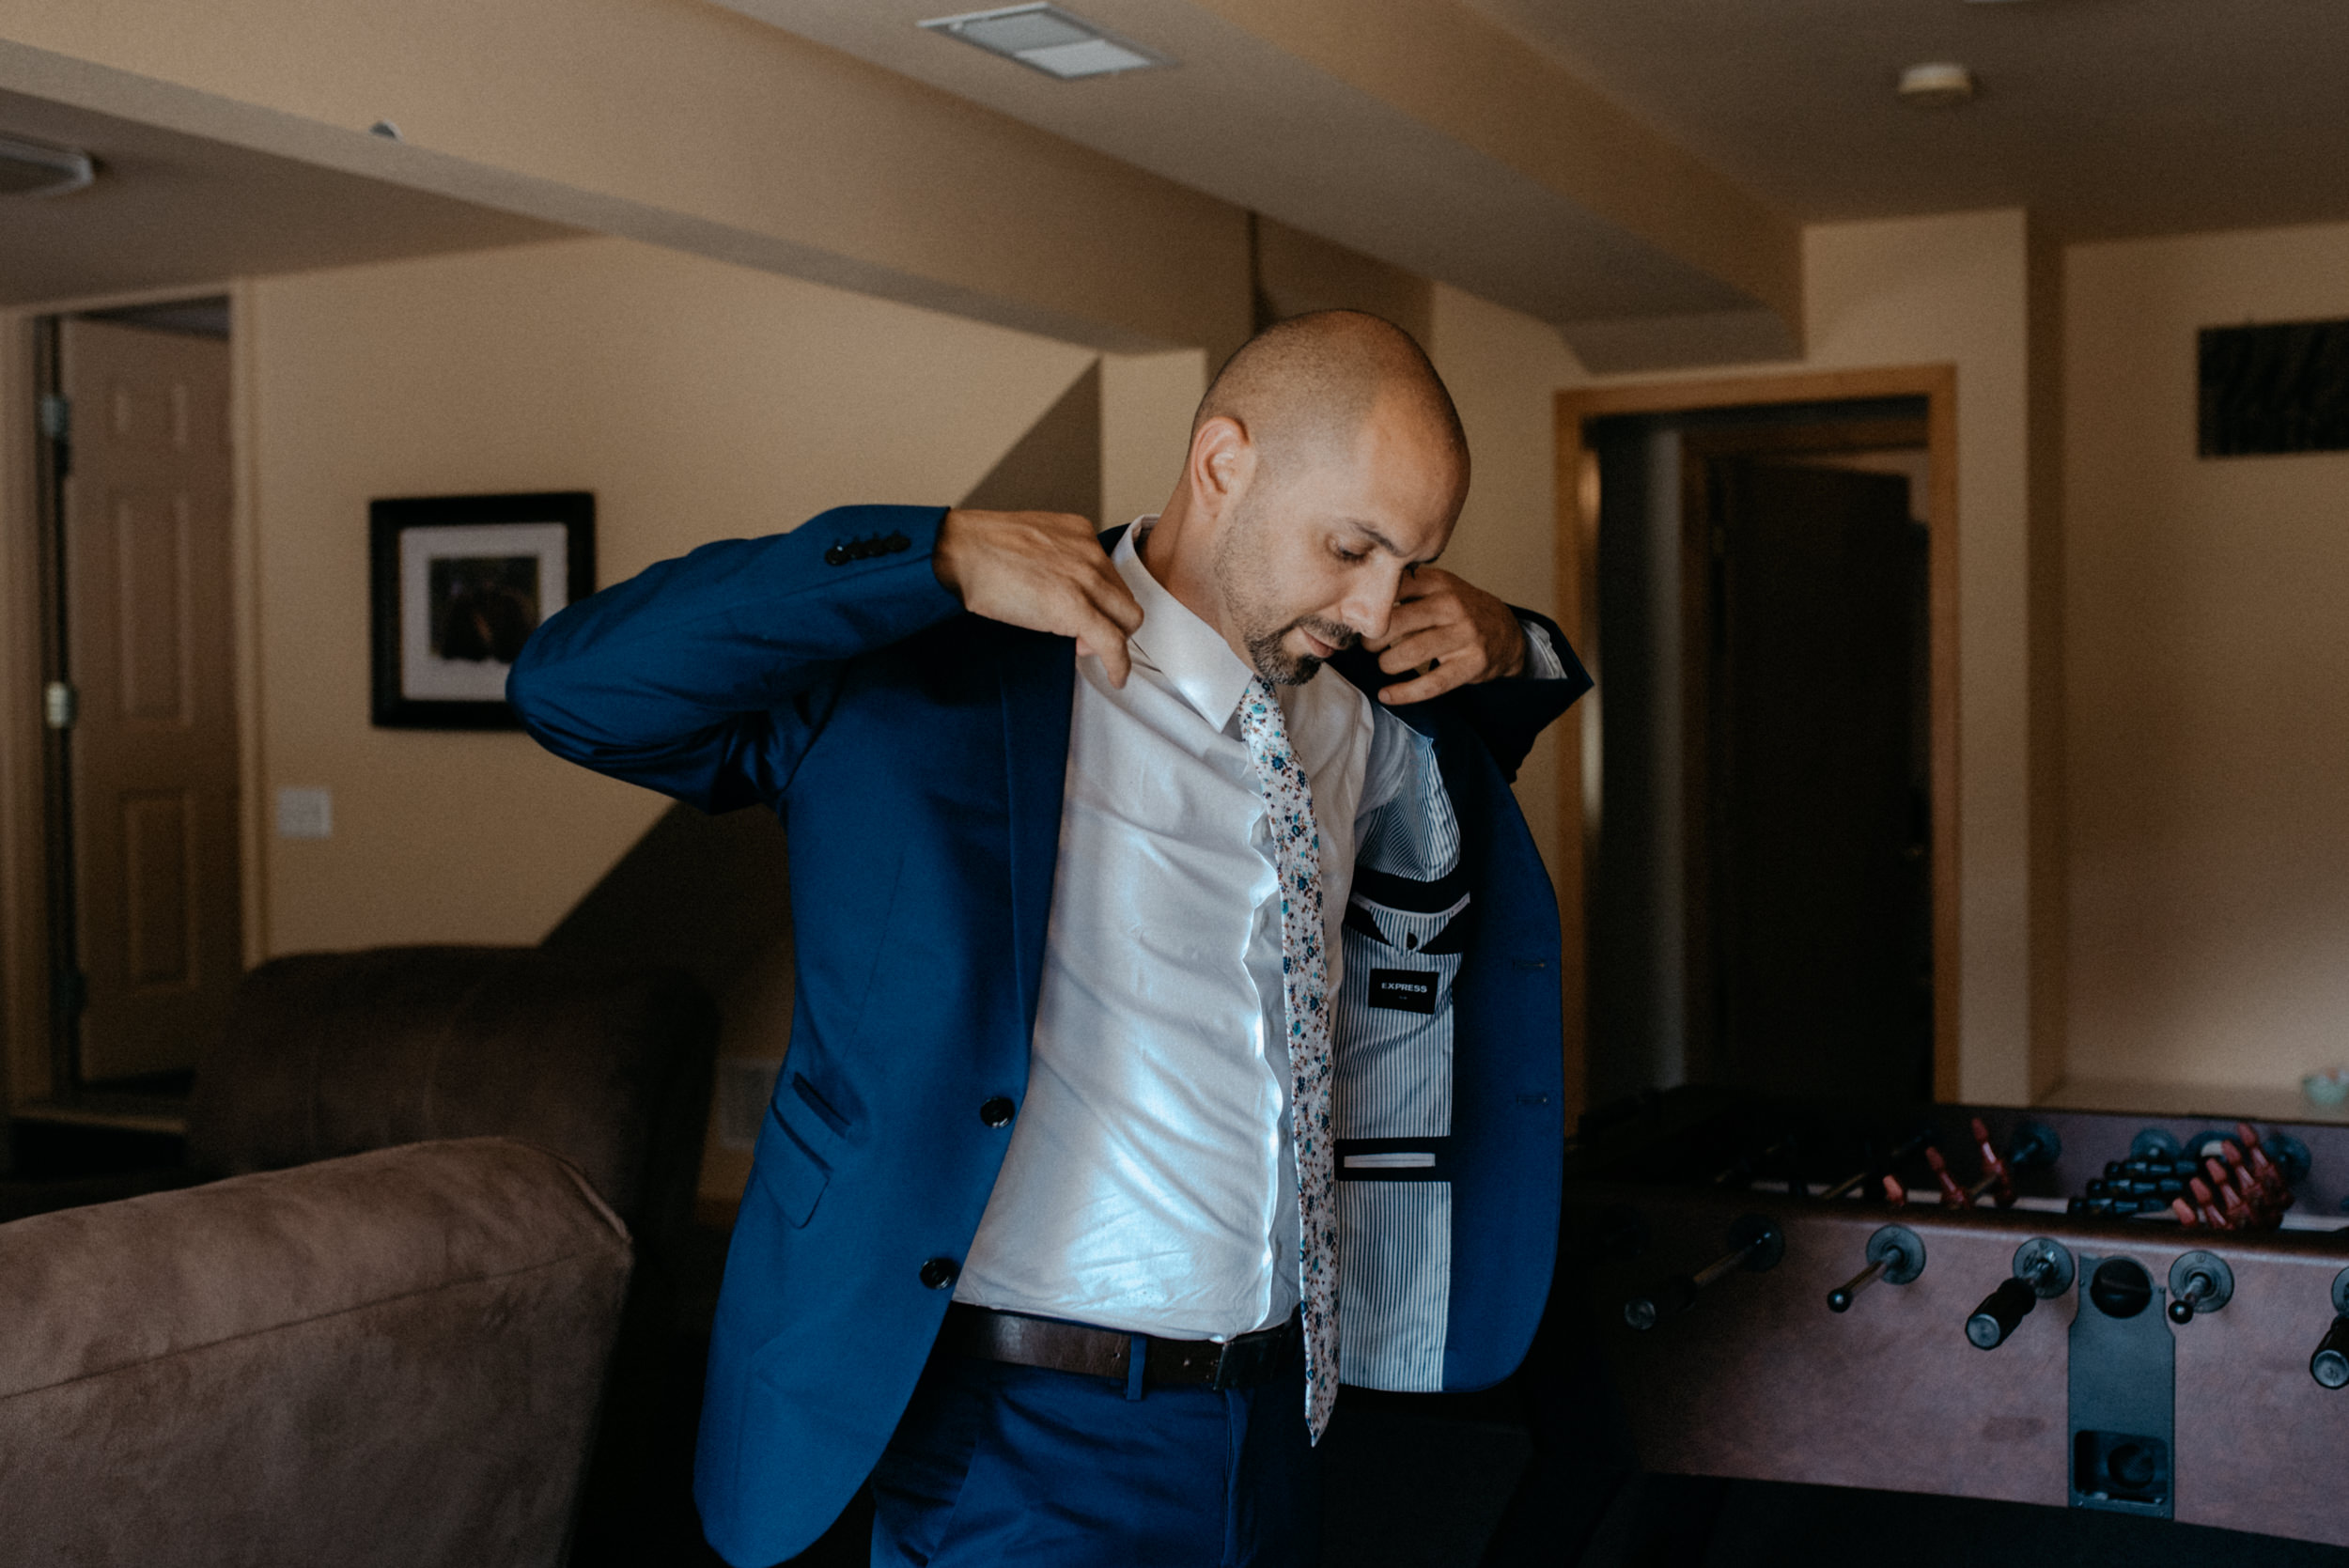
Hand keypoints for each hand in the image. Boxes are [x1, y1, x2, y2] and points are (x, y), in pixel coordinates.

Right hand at [933, 509, 1142, 685]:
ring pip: (1127, 619)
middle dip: (1111, 621)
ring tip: (1085, 650)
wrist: (960, 552)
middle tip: (1083, 636)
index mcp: (1080, 534)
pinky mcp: (1075, 607)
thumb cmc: (980, 550)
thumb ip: (1055, 562)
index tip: (1084, 616)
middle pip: (1124, 597)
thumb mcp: (1031, 544)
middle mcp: (1090, 552)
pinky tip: (1115, 678)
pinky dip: (1119, 664)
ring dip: (1114, 642)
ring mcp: (1086, 578)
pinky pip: (1113, 642)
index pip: (1110, 575)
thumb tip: (1060, 593)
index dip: (1101, 601)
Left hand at [1366, 567, 1525, 703]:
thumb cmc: (1459, 611)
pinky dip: (1404, 693)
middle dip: (1373, 639)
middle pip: (1397, 622)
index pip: (1394, 588)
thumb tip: (1357, 608)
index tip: (1355, 619)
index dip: (1369, 607)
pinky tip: (1387, 695)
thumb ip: (1405, 592)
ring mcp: (1464, 635)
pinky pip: (1431, 683)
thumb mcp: (1438, 589)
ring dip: (1387, 664)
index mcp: (1438, 582)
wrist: (1505, 632)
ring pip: (1411, 652)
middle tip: (1368, 646)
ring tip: (1384, 665)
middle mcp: (1452, 605)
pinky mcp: (1471, 664)